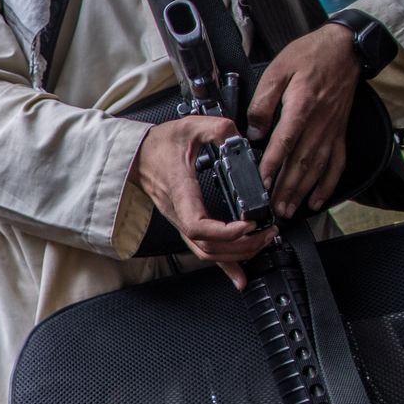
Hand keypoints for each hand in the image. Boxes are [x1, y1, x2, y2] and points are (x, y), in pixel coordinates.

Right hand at [130, 115, 274, 287]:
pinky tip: (240, 276)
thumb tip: (236, 135)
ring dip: (237, 255)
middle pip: (208, 247)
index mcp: (181, 192)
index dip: (225, 232)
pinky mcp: (186, 224)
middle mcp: (179, 213)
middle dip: (242, 246)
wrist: (135, 155)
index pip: (198, 225)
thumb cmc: (157, 146)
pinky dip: (225, 266)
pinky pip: (203, 252)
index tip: (248, 224)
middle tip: (267, 233)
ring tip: (262, 244)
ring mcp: (181, 222)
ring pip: (206, 254)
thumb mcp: (188, 127)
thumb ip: (216, 129)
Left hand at [247, 23, 355, 219]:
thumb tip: (254, 130)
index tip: (262, 183)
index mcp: (301, 107)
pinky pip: (337, 163)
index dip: (273, 165)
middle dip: (286, 189)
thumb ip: (263, 102)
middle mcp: (319, 123)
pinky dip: (328, 185)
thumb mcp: (277, 71)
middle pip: (301, 162)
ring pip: (317, 167)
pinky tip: (318, 200)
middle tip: (273, 209)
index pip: (284, 142)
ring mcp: (332, 130)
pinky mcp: (340, 133)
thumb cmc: (309, 56)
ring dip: (303, 192)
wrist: (344, 48)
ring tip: (290, 210)